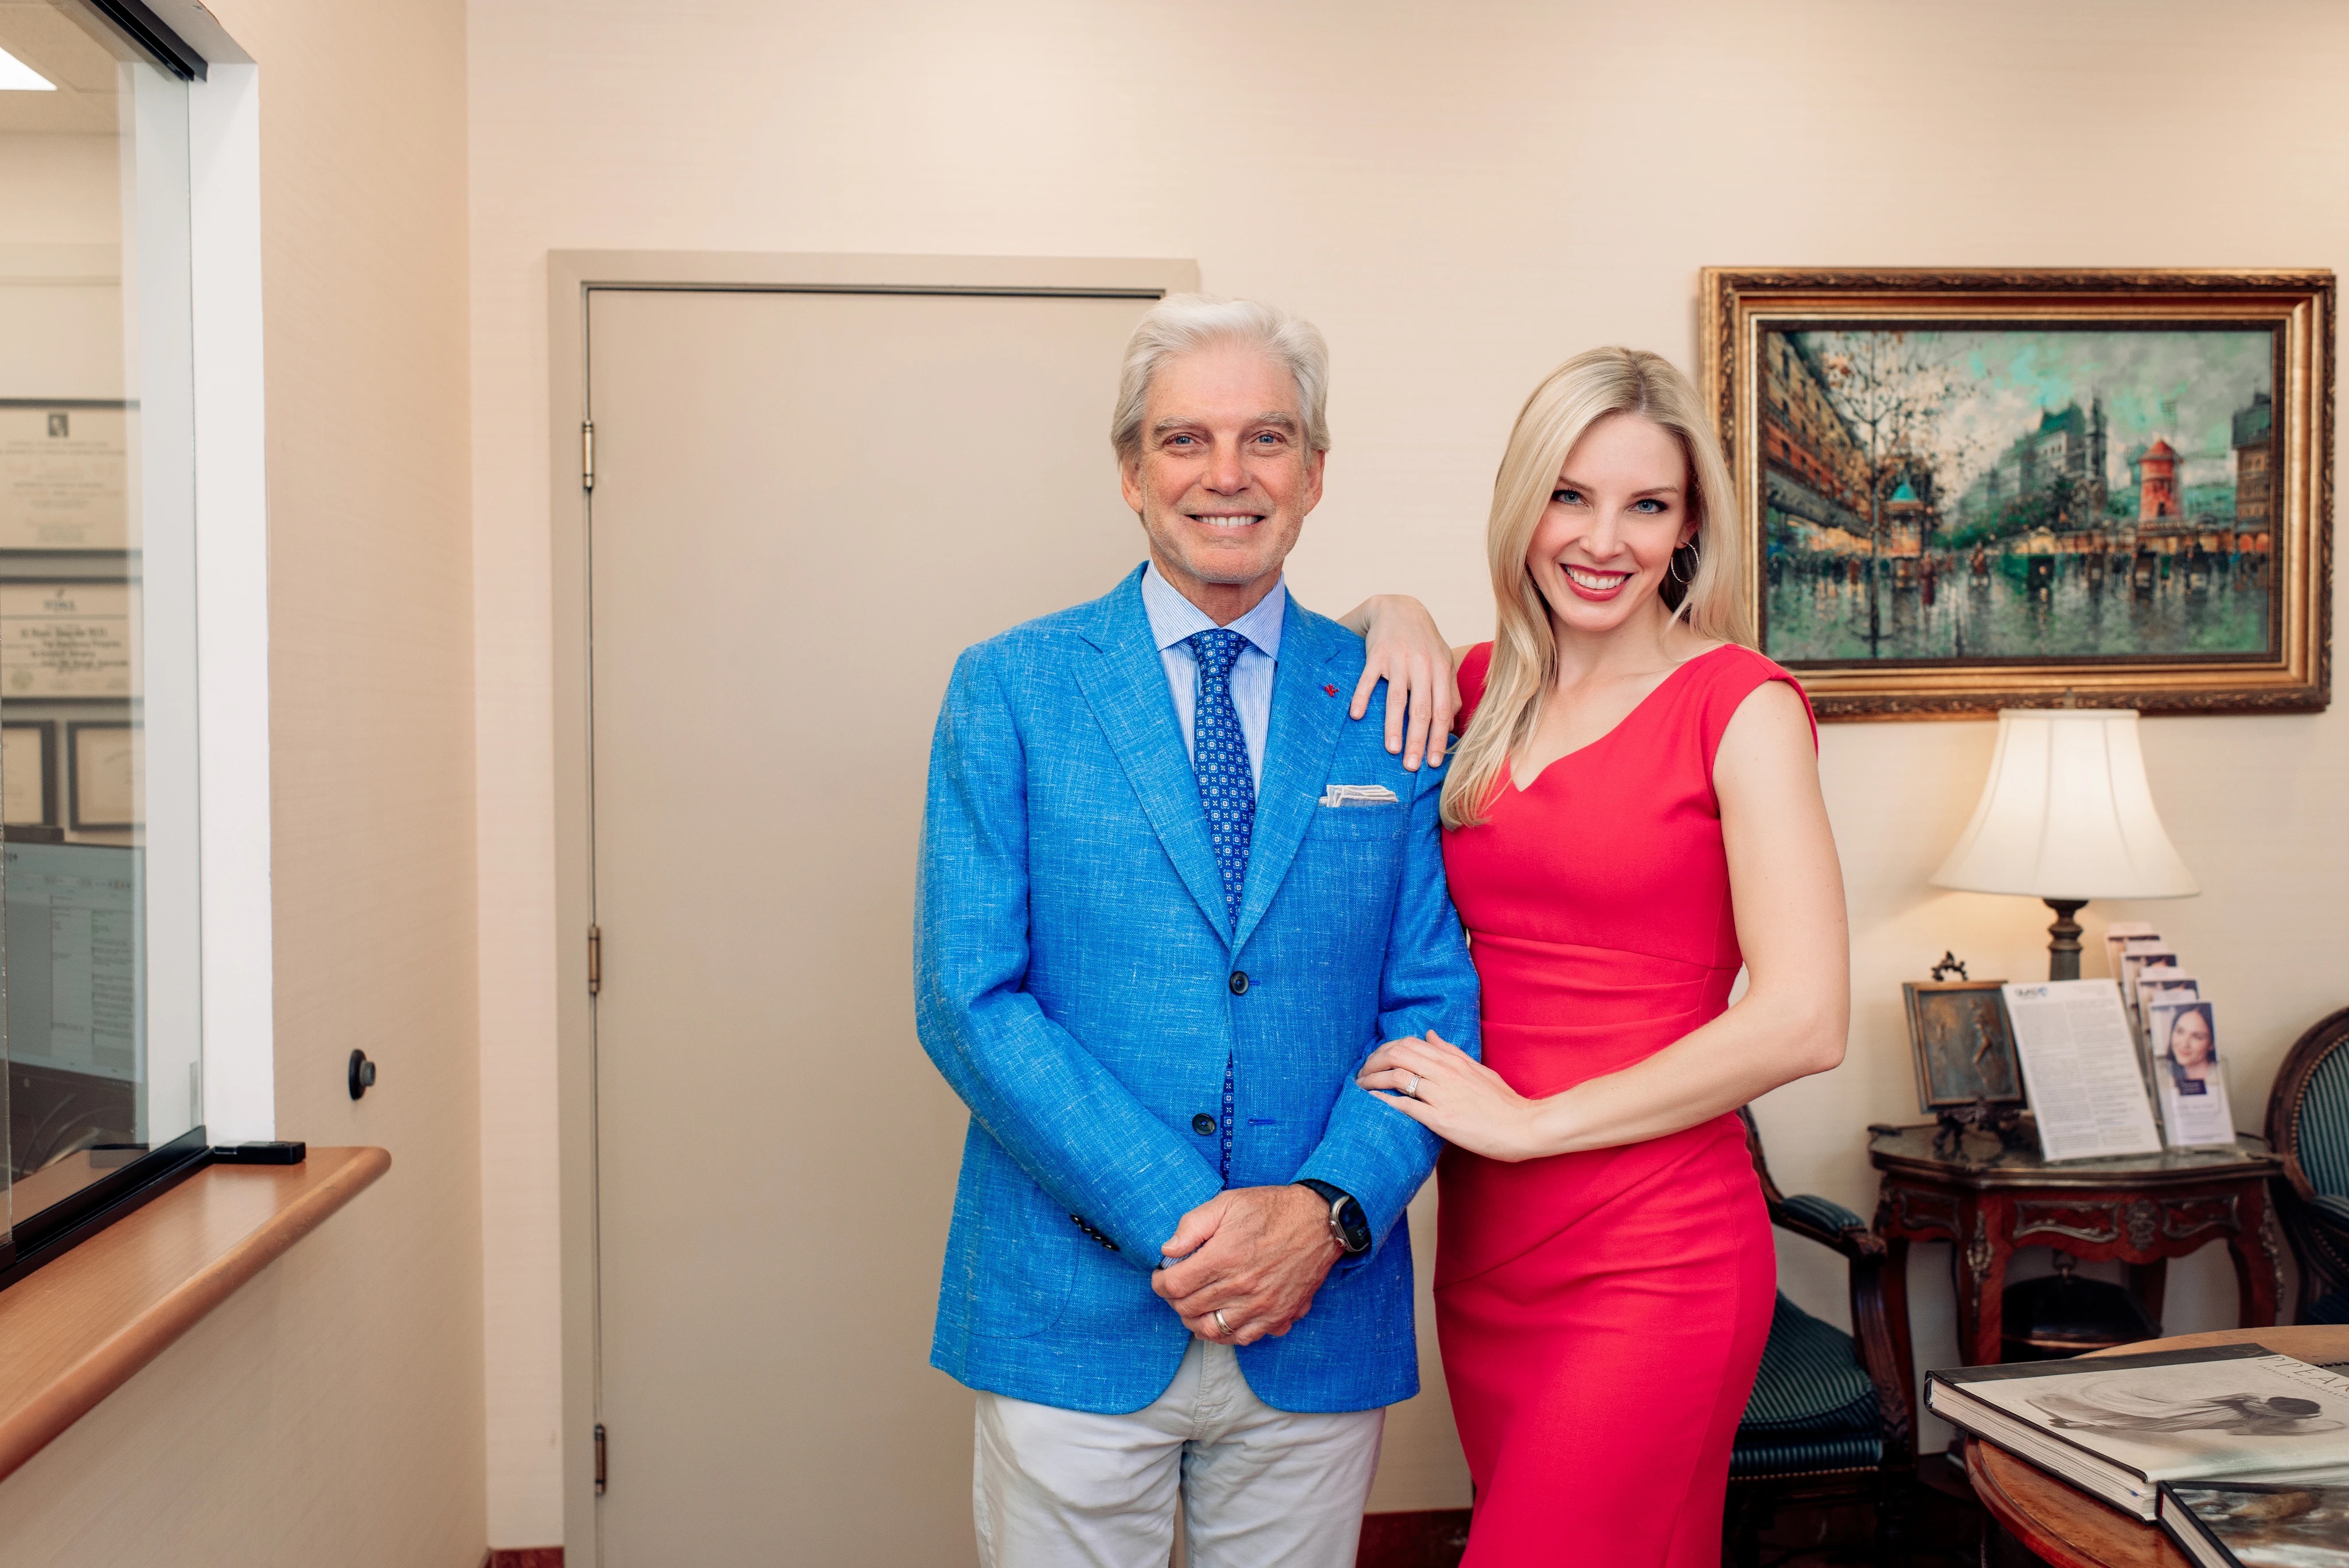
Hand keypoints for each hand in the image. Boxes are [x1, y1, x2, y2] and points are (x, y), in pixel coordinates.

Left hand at [1152, 1185, 1340, 1344]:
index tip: (1161, 1277)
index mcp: (1223, 1258)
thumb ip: (1193, 1225)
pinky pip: (1243, 1338)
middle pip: (1189, 1310)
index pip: (1174, 1286)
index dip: (1160, 1283)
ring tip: (1194, 1307)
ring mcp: (1261, 1306)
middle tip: (1176, 1289)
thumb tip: (1168, 1250)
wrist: (1320, 1222)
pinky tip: (1222, 1318)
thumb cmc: (1272, 1209)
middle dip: (1174, 1301)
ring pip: (1212, 1331)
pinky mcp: (1279, 1316)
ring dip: (1196, 1321)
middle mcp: (1240, 1287)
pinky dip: (1226, 1333)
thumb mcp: (1227, 1203)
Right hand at [1349, 595, 1457, 770]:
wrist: (1398, 608)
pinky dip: (1362, 696)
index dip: (1438, 738)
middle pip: (1421, 709)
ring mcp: (1399, 660)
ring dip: (1394, 726)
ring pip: (1397, 698)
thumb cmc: (1422, 641)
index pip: (1442, 711)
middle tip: (1412, 766)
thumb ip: (1449, 691)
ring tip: (1392, 750)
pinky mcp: (1377, 654)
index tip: (1433, 762)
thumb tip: (1452, 723)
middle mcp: (1422, 666)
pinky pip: (1368, 679)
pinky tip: (1357, 715)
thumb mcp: (1442, 662)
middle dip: (1418, 740)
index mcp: (1441, 671)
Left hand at [1357, 1030, 1551, 1162]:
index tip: (1373, 1060)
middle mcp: (1445, 1073)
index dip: (1384, 1049)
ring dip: (1373, 1081)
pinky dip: (1385, 1102)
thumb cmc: (1503, 1102)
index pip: (1409, 1043)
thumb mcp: (1478, 1069)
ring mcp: (1443, 1095)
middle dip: (1372, 1062)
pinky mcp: (1442, 1119)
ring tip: (1360, 1088)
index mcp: (1453, 1060)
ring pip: (1398, 1077)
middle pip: (1397, 1055)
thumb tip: (1430, 1034)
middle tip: (1360, 1074)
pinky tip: (1372, 1103)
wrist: (1523, 1127)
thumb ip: (1451, 1051)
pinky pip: (1406, 1105)